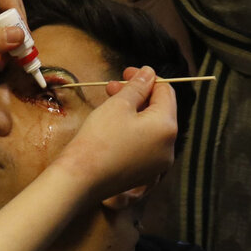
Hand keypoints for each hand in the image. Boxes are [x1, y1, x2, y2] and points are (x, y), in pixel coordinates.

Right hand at [54, 67, 178, 201]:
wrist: (81, 178)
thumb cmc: (99, 138)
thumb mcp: (118, 105)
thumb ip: (137, 86)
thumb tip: (149, 73)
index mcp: (167, 127)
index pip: (165, 92)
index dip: (147, 78)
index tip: (127, 72)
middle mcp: (169, 147)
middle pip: (160, 110)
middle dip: (138, 94)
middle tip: (114, 86)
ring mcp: (159, 162)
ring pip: (151, 127)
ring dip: (134, 111)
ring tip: (110, 102)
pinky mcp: (146, 172)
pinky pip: (146, 144)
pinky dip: (134, 130)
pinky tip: (115, 123)